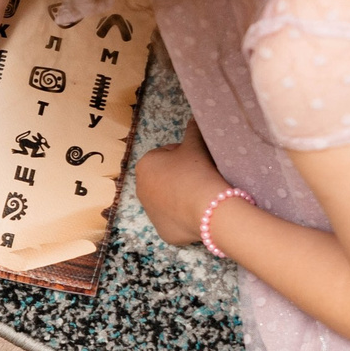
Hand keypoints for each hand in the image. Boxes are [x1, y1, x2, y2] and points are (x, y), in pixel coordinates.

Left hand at [134, 122, 231, 246]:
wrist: (209, 208)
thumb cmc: (197, 171)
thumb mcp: (195, 145)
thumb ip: (193, 130)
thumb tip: (195, 117)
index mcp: (144, 165)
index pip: (166, 155)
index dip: (185, 156)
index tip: (198, 161)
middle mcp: (140, 189)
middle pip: (165, 178)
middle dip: (179, 177)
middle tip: (201, 177)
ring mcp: (150, 213)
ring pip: (168, 200)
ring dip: (180, 196)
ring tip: (201, 195)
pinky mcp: (163, 232)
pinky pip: (175, 220)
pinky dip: (184, 217)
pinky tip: (198, 212)